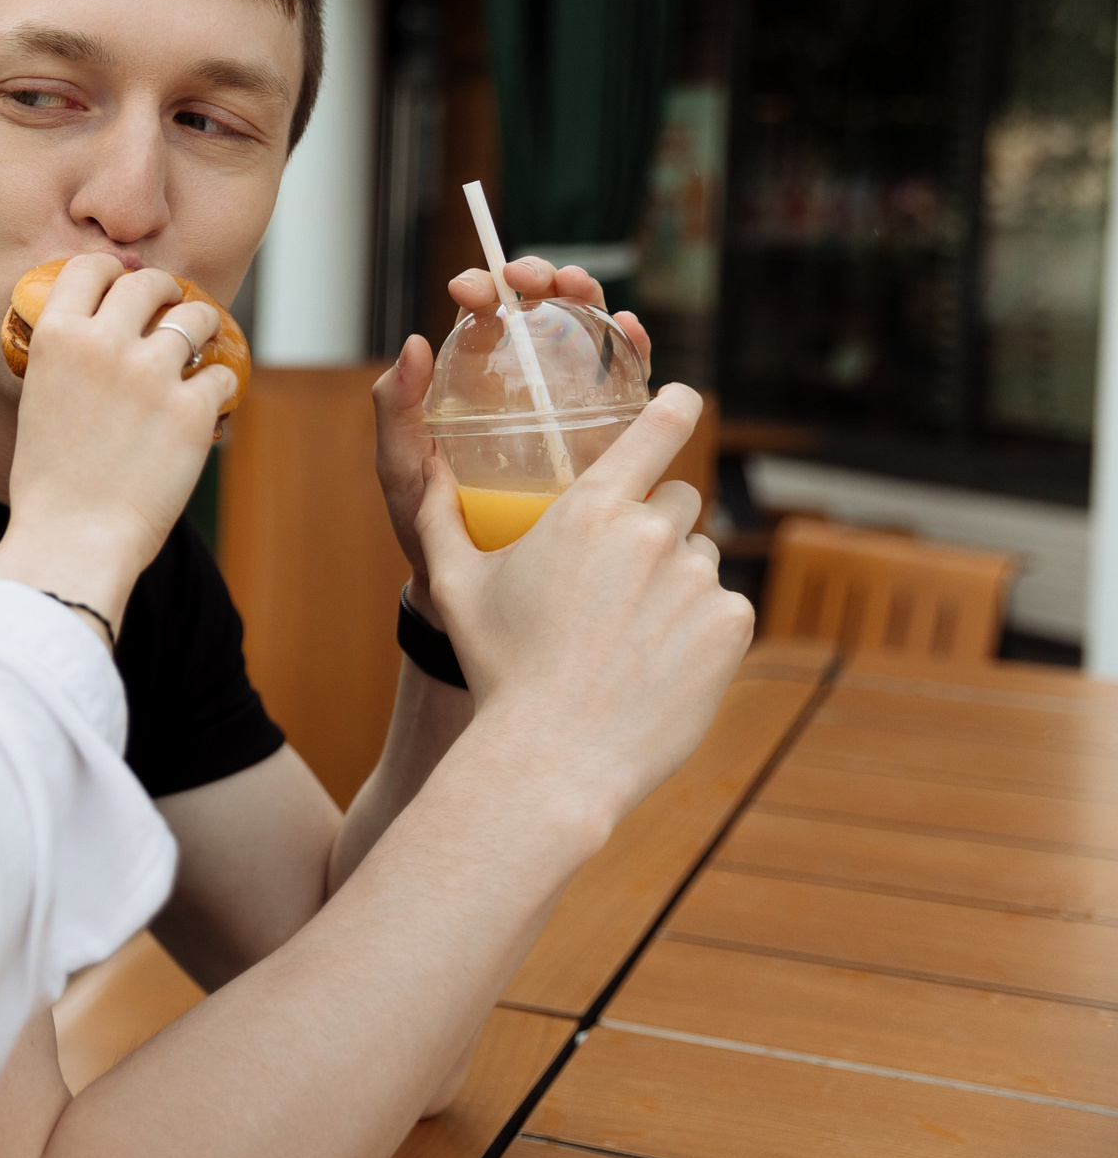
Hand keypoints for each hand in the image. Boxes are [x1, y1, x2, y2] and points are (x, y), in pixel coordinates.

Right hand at [0, 255, 238, 637]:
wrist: (73, 536)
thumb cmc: (49, 482)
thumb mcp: (38, 399)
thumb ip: (69, 359)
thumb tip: (98, 335)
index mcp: (58, 338)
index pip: (89, 268)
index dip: (111, 270)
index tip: (122, 279)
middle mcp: (105, 344)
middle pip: (147, 284)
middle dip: (164, 288)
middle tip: (171, 300)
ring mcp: (152, 374)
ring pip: (195, 318)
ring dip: (202, 323)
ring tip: (203, 336)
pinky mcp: (191, 409)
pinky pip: (220, 375)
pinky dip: (217, 385)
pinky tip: (211, 400)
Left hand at [372, 259, 652, 607]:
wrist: (476, 589)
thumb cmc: (429, 529)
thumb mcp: (401, 470)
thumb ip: (396, 414)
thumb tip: (412, 344)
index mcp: (473, 383)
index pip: (483, 316)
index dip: (481, 288)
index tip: (471, 290)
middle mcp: (524, 385)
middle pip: (542, 311)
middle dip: (543, 277)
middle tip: (532, 280)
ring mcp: (569, 406)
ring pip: (587, 333)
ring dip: (589, 297)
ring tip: (580, 290)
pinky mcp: (609, 436)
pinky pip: (627, 383)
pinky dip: (633, 345)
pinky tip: (631, 333)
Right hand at [414, 383, 752, 825]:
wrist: (554, 758)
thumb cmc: (498, 669)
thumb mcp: (454, 586)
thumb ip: (440, 514)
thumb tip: (427, 466)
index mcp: (590, 509)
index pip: (655, 430)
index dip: (675, 407)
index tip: (685, 398)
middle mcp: (651, 533)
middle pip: (678, 498)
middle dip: (655, 524)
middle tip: (618, 579)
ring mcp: (697, 579)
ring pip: (700, 557)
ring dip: (676, 579)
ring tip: (630, 634)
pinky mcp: (730, 625)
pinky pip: (723, 607)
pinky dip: (700, 628)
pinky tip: (657, 663)